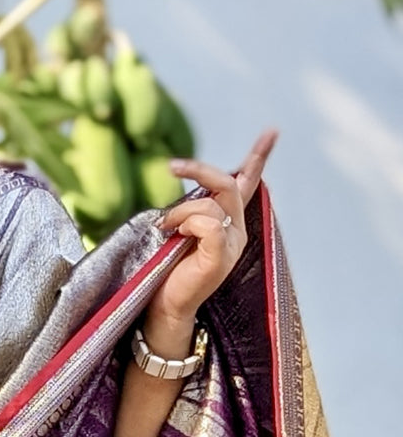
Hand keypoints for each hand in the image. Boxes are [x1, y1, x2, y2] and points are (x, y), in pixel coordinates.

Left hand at [146, 128, 278, 329]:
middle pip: (226, 184)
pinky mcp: (220, 259)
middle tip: (172, 167)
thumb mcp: (182, 227)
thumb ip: (192, 206)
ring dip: (179, 212)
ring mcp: (231, 245)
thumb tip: (187, 175)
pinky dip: (186, 225)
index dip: (258, 157)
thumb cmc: (169, 268)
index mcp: (230, 222)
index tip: (272, 131)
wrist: (165, 305)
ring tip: (165, 229)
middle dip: (198, 170)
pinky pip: (207, 225)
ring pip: (210, 205)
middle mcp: (236, 231)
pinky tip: (176, 238)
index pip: (246, 184)